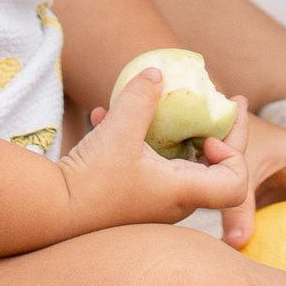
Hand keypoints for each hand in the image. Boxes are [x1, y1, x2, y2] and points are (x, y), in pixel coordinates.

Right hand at [55, 73, 253, 238]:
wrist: (50, 213)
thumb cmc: (91, 180)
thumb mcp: (118, 131)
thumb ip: (140, 98)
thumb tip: (158, 72)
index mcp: (182, 192)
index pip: (236, 183)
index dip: (234, 153)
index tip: (209, 134)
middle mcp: (174, 203)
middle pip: (213, 168)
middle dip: (215, 129)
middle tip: (223, 99)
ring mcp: (152, 202)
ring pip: (175, 162)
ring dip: (171, 130)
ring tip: (158, 98)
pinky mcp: (128, 197)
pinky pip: (145, 164)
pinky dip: (137, 140)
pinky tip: (100, 115)